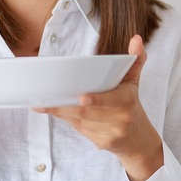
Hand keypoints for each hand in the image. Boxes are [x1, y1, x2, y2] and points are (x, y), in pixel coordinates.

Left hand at [34, 35, 163, 180]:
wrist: (138, 141)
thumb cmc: (131, 105)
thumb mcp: (133, 82)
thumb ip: (135, 59)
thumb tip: (136, 38)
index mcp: (127, 101)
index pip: (112, 100)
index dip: (97, 100)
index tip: (82, 97)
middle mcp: (120, 119)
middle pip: (88, 112)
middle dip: (66, 106)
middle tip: (47, 98)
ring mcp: (110, 133)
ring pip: (80, 120)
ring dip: (61, 112)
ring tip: (42, 104)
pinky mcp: (100, 142)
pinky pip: (79, 128)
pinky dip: (66, 119)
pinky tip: (52, 111)